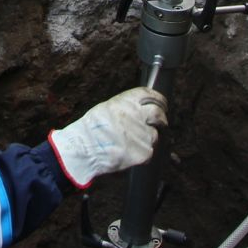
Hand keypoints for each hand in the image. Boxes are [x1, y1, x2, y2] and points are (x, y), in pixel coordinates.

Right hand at [47, 86, 166, 187]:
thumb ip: (127, 107)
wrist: (85, 148)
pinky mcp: (144, 152)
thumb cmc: (92, 129)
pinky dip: (142, 153)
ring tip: (131, 142)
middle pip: (159, 113)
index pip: (150, 95)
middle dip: (161, 118)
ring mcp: (143, 134)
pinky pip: (148, 151)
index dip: (159, 99)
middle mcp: (138, 115)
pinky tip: (129, 153)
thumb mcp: (108, 108)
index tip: (162, 103)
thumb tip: (140, 108)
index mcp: (127, 101)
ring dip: (147, 138)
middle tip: (160, 122)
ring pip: (153, 135)